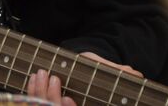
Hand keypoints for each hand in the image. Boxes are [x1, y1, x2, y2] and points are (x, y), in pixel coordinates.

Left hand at [26, 53, 142, 104]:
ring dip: (38, 92)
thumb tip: (136, 74)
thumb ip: (119, 73)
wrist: (81, 66)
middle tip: (53, 79)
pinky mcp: (41, 101)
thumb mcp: (107, 71)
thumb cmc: (94, 69)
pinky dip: (31, 90)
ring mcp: (54, 105)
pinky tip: (33, 78)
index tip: (69, 99)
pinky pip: (31, 101)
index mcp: (86, 103)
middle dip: (51, 98)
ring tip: (41, 74)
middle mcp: (67, 105)